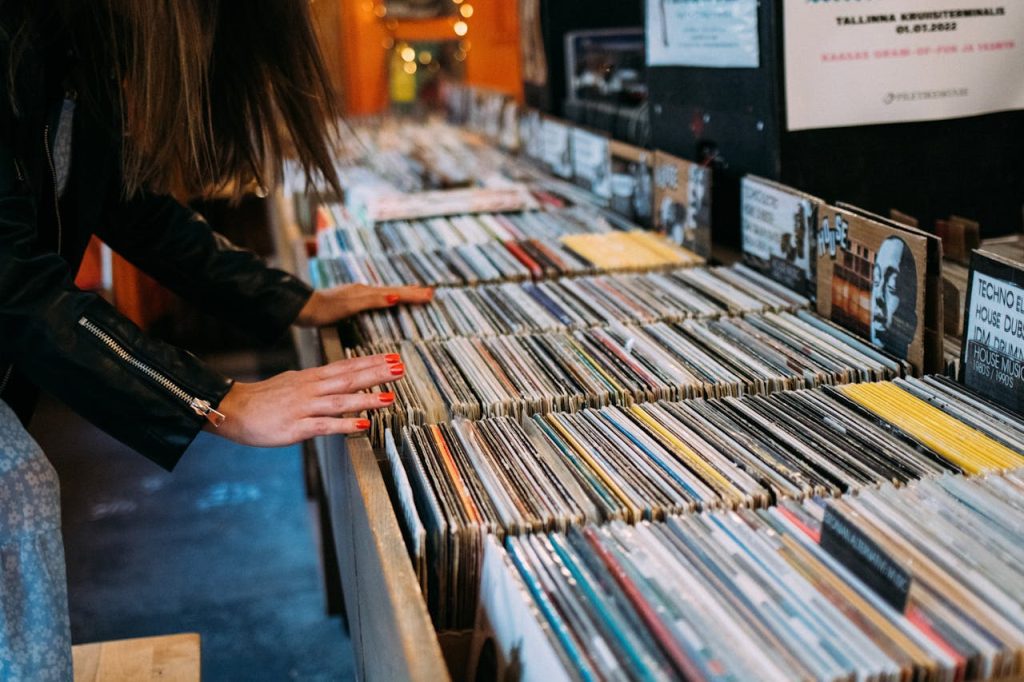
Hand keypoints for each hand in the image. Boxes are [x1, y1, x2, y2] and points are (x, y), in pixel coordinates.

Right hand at [208, 353, 404, 445]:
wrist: (233, 409)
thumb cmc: (264, 399)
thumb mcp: (293, 382)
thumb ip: (317, 382)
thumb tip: (338, 380)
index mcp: (311, 377)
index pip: (345, 366)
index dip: (370, 362)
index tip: (392, 357)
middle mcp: (310, 388)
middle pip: (348, 378)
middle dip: (376, 373)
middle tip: (400, 368)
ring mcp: (304, 407)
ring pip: (340, 400)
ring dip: (366, 398)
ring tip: (390, 396)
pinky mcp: (296, 427)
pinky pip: (324, 425)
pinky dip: (345, 424)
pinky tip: (363, 425)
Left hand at [296, 284, 433, 326]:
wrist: (303, 308)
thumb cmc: (325, 309)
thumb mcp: (350, 306)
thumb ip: (373, 301)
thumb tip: (395, 297)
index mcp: (366, 292)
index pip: (396, 292)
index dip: (413, 294)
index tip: (430, 295)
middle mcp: (364, 290)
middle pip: (394, 290)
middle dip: (412, 292)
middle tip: (430, 293)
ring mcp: (358, 294)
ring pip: (387, 292)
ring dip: (403, 293)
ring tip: (415, 293)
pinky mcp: (352, 300)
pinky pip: (378, 297)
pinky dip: (390, 297)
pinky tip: (388, 300)